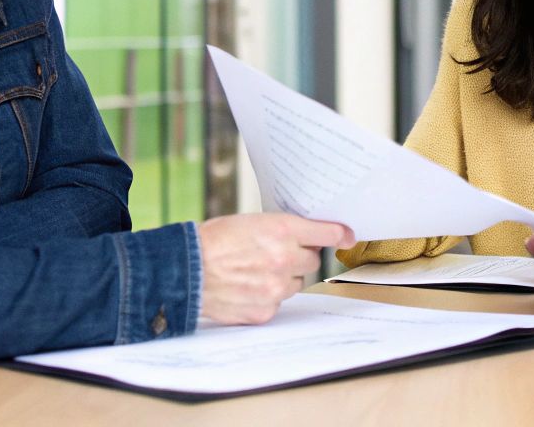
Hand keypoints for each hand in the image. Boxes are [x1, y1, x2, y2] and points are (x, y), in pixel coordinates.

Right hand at [197, 213, 353, 323]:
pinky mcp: (266, 310)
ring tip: (252, 272)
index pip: (325, 233)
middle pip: (311, 260)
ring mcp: (276, 287)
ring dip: (281, 278)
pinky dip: (265, 297)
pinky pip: (277, 303)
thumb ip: (281, 230)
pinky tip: (245, 288)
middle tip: (272, 254)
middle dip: (296, 257)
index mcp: (281, 230)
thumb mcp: (250, 222)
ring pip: (294, 283)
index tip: (347, 237)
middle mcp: (284, 258)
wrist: (186, 270)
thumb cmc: (213, 242)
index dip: (339, 234)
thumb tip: (307, 237)